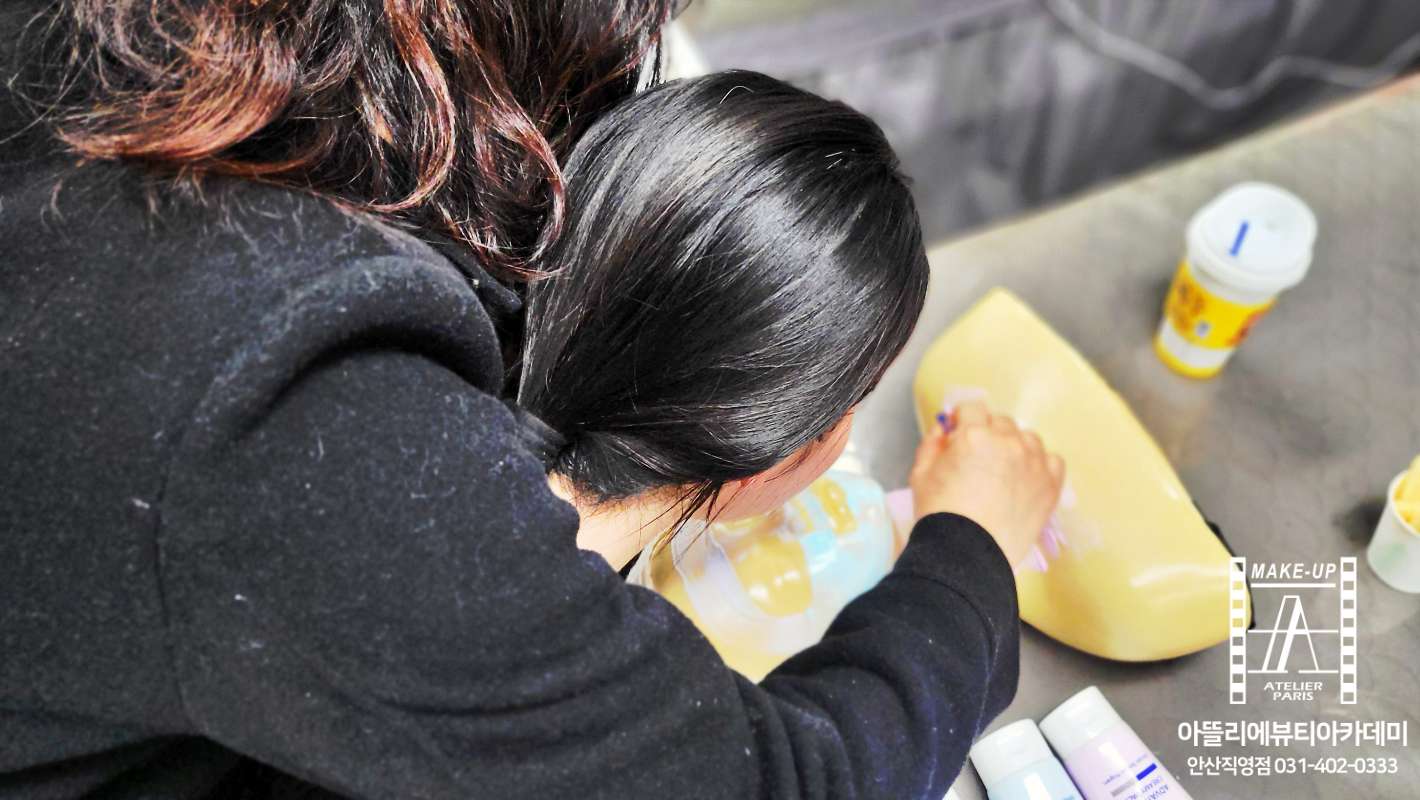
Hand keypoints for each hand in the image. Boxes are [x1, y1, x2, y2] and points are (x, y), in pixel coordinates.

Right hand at [909, 401, 1064, 566]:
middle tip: (978, 459)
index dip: (962, 419)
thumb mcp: (921, 474)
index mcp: (974, 435)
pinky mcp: (1051, 484)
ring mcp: (1034, 462)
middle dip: (987, 432)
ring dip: (1014, 446)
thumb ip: (932, 443)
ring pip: (1027, 438)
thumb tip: (945, 428)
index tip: (958, 433)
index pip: (971, 407)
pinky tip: (1026, 478)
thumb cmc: (939, 514)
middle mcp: (1008, 442)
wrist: (966, 553)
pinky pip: (1051, 460)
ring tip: (1004, 471)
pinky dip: (1040, 464)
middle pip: (1000, 421)